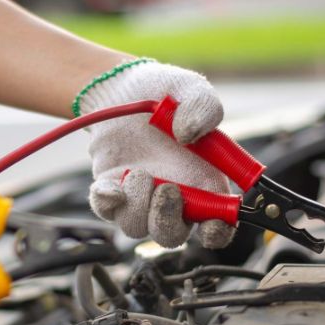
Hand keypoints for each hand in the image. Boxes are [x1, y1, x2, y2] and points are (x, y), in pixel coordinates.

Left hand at [78, 59, 234, 248]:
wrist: (122, 90)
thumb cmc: (164, 94)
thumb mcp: (192, 91)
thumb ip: (203, 108)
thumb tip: (189, 134)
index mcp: (204, 181)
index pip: (217, 224)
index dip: (218, 232)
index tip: (213, 224)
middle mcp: (173, 196)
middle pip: (173, 235)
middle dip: (169, 220)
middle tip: (168, 189)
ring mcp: (139, 196)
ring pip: (138, 227)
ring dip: (139, 206)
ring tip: (139, 172)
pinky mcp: (111, 190)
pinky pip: (107, 211)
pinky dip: (108, 202)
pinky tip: (112, 184)